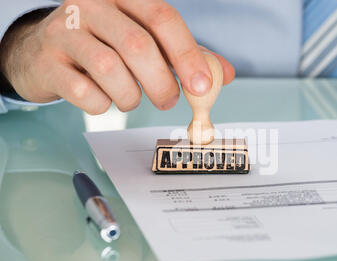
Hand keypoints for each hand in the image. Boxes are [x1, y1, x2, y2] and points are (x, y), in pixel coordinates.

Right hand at [0, 0, 234, 113]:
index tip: (202, 87)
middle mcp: (92, 6)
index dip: (186, 54)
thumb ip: (184, 54)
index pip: (162, 17)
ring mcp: (64, 32)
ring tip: (131, 99)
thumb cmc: (105, 45)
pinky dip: (103, 106)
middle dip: (161, 83)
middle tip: (168, 100)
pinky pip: (84, 93)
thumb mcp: (146, 41)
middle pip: (138, 45)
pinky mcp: (48, 62)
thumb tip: (224, 74)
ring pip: (109, 70)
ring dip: (131, 97)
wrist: (44, 51)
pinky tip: (104, 101)